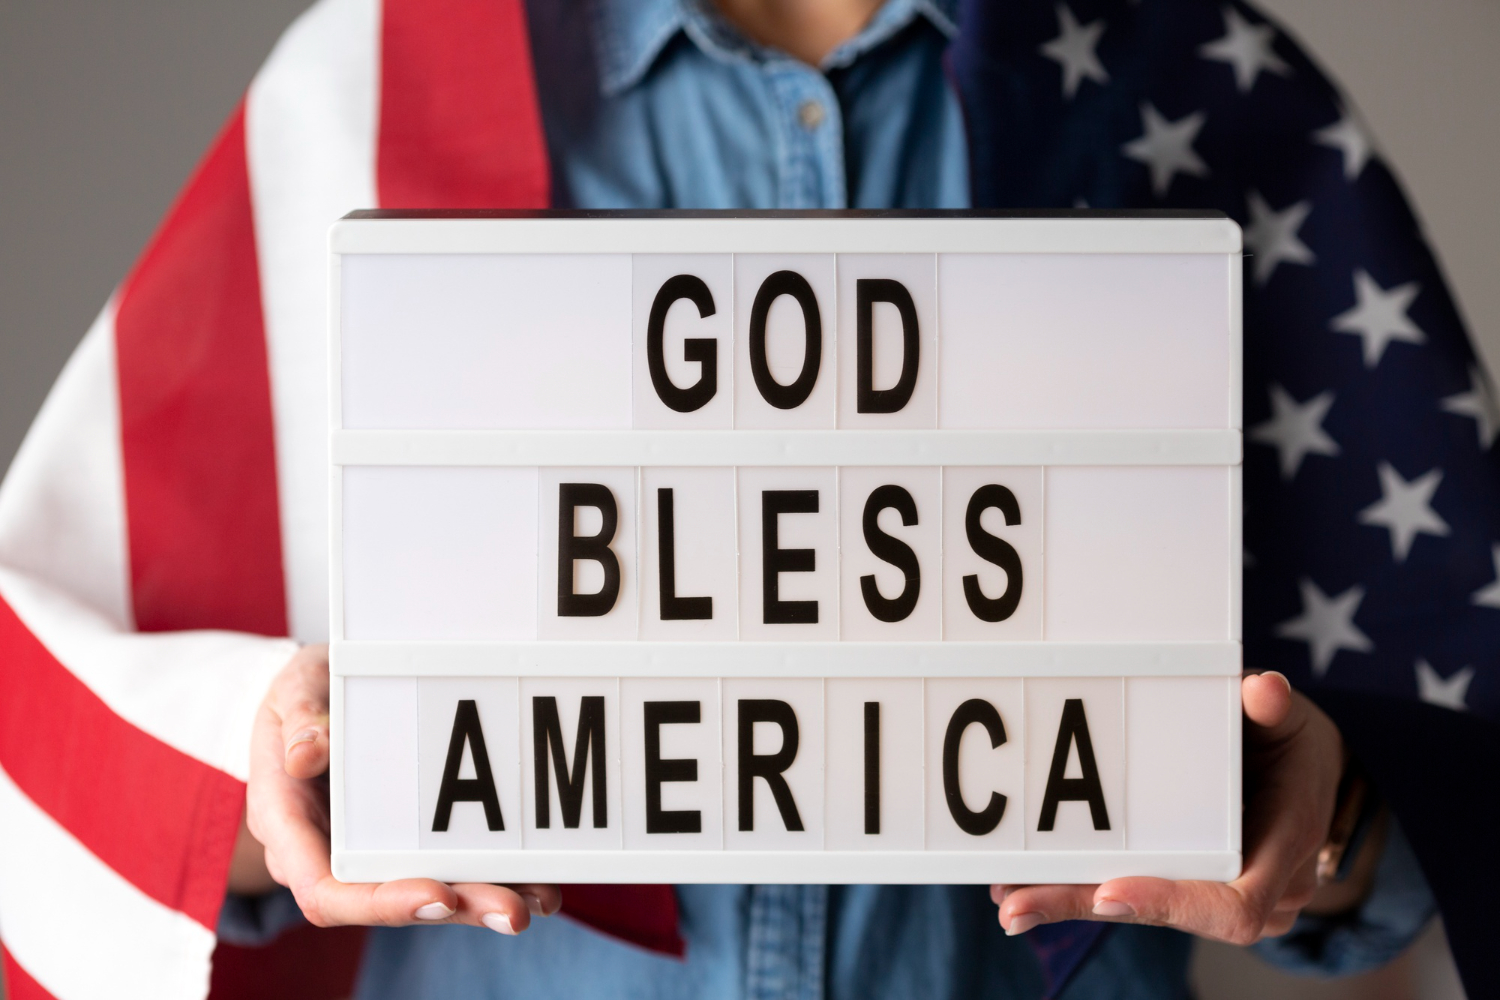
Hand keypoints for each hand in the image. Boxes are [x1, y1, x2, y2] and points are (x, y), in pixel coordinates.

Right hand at [233, 645, 560, 933]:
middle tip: (512, 909)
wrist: (319, 695)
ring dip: (486, 899)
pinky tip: (540, 881)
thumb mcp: (292, 692)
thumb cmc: (301, 698)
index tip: (438, 894)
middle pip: (394, 901)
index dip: (384, 903)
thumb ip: (299, 719)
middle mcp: (333, 855)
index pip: (327, 892)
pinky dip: (497, 874)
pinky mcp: (411, 840)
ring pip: (431, 891)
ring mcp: (376, 852)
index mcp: (290, 831)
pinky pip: (452, 865)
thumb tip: (305, 755)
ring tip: (539, 901)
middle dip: (457, 908)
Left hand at [992, 671, 1343, 944]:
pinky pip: (1130, 892)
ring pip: (1138, 907)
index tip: (1110, 890)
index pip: (1233, 904)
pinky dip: (1078, 888)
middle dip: (1086, 905)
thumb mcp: (1290, 722)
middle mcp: (1251, 889)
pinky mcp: (1181, 882)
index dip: (1171, 902)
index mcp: (1283, 851)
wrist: (1307, 774)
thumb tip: (1262, 690)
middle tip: (1017, 902)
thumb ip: (1273, 709)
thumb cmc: (1293, 745)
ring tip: (1009, 896)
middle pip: (1164, 913)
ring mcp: (1213, 892)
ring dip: (1070, 901)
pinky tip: (1024, 884)